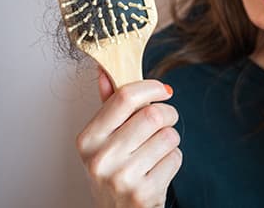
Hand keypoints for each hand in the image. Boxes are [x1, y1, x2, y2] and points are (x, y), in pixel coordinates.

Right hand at [75, 66, 181, 207]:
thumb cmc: (115, 170)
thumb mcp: (105, 139)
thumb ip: (109, 105)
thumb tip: (105, 71)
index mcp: (87, 139)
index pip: (125, 97)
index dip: (150, 87)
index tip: (162, 90)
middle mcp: (100, 159)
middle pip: (153, 115)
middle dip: (168, 115)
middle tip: (166, 121)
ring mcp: (121, 178)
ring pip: (168, 136)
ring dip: (171, 139)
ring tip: (157, 150)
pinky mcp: (143, 192)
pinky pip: (175, 158)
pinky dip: (173, 160)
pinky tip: (158, 169)